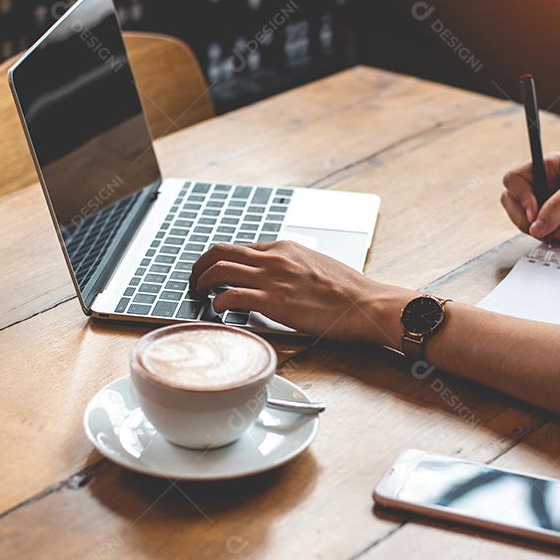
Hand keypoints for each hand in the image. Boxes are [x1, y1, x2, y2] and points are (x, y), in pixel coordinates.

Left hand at [190, 240, 411, 346]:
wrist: (364, 303)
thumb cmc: (348, 290)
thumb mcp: (316, 265)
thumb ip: (293, 267)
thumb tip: (281, 278)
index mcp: (284, 247)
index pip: (241, 247)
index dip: (221, 259)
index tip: (215, 271)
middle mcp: (273, 258)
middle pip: (220, 251)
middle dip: (201, 265)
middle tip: (195, 280)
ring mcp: (271, 278)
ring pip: (219, 269)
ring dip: (202, 281)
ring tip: (200, 294)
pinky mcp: (272, 302)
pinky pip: (231, 296)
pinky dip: (217, 303)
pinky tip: (217, 312)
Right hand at [501, 152, 559, 242]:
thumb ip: (556, 205)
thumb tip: (536, 225)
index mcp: (548, 167)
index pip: (514, 180)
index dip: (520, 198)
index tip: (535, 212)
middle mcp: (545, 185)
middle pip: (513, 204)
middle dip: (528, 219)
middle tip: (543, 228)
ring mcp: (550, 206)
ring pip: (528, 223)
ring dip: (548, 231)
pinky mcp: (557, 223)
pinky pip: (544, 235)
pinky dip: (559, 237)